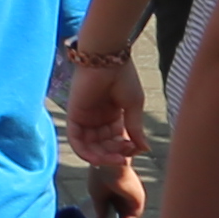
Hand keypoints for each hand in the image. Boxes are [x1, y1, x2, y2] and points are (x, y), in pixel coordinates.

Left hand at [61, 51, 145, 185]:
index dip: (126, 150)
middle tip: (125, 158)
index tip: (136, 149)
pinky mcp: (73, 115)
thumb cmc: (123, 77)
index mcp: (112, 116)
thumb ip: (135, 128)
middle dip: (114, 155)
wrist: (107, 58)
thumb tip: (145, 150)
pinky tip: (98, 158)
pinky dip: (85, 152)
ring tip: (116, 159)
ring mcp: (85, 117)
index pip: (117, 141)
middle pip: (103, 147)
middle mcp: (97, 119)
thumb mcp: (133, 106)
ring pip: (90, 147)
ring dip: (102, 157)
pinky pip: (75, 140)